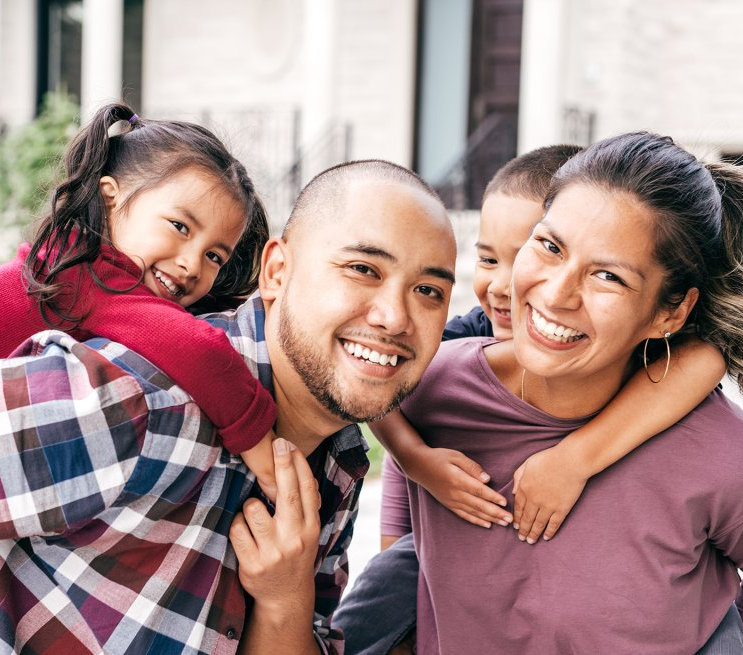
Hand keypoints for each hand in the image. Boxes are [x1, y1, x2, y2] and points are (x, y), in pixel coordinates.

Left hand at [229, 438, 320, 611]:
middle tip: (278, 442)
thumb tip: (293, 467)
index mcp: (310, 527)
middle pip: (287, 494)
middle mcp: (294, 538)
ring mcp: (273, 552)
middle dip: (282, 464)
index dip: (298, 464)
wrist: (285, 597)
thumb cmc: (293, 553)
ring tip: (255, 517)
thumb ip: (301, 506)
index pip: (307, 490)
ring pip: (253, 508)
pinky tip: (244, 533)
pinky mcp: (252, 564)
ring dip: (249, 506)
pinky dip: (237, 526)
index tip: (289, 444)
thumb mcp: (306, 532)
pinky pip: (236, 529)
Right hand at [409, 447, 511, 527]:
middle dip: (495, 513)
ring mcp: (451, 500)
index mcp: (457, 479)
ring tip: (503, 523)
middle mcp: (454, 493)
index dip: (492, 497)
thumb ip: (472, 467)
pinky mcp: (448, 504)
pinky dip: (476, 521)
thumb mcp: (455, 456)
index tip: (505, 502)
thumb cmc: (439, 457)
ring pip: (473, 512)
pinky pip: (464, 515)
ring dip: (489, 518)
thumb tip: (487, 479)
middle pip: (478, 505)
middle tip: (510, 519)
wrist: (418, 466)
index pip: (478, 490)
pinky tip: (487, 525)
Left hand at [512, 444, 587, 543]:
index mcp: (524, 488)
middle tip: (521, 538)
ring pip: (538, 524)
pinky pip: (554, 524)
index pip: (518, 507)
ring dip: (533, 534)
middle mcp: (534, 500)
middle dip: (523, 530)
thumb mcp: (527, 464)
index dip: (516, 518)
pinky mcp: (562, 509)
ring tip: (530, 541)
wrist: (571, 461)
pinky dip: (549, 532)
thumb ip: (518, 477)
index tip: (515, 526)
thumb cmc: (549, 459)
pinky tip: (546, 538)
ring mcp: (548, 506)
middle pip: (527, 519)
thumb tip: (514, 492)